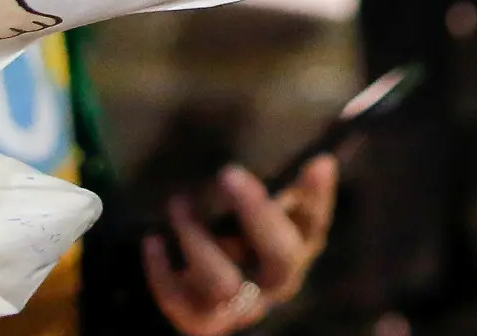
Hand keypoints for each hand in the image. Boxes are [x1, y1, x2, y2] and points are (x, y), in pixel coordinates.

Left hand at [144, 158, 338, 334]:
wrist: (215, 295)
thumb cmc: (248, 238)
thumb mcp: (272, 213)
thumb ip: (293, 188)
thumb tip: (323, 158)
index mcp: (299, 249)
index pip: (317, 223)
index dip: (318, 196)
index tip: (317, 161)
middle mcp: (277, 283)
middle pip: (279, 256)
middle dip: (256, 213)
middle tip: (229, 172)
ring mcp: (242, 307)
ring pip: (225, 284)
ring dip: (198, 240)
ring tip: (178, 202)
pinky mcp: (204, 321)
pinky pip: (182, 303)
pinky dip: (163, 274)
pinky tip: (154, 240)